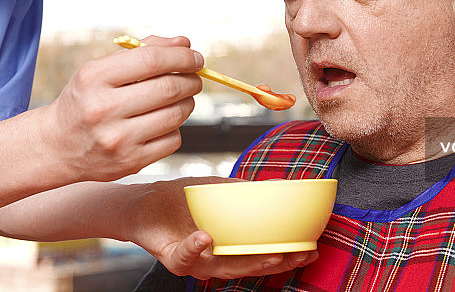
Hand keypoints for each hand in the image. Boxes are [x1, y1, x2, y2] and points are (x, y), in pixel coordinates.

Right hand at [40, 35, 203, 183]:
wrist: (57, 146)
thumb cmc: (86, 100)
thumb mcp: (101, 70)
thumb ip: (142, 52)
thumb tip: (184, 44)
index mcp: (93, 78)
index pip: (151, 59)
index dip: (181, 56)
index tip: (195, 57)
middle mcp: (102, 109)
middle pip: (168, 87)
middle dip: (191, 80)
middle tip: (194, 78)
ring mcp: (116, 139)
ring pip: (176, 114)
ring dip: (187, 102)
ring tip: (179, 98)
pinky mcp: (130, 162)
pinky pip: (173, 140)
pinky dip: (175, 128)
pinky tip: (161, 123)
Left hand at [122, 178, 318, 279]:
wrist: (143, 200)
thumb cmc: (180, 198)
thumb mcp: (214, 190)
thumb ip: (239, 191)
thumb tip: (271, 186)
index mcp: (228, 245)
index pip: (261, 254)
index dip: (286, 254)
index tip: (311, 249)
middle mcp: (215, 258)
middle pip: (250, 266)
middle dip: (277, 263)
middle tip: (300, 255)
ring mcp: (195, 261)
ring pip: (224, 268)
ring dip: (248, 263)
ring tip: (272, 255)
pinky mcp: (173, 258)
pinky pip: (186, 257)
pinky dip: (196, 248)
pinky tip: (208, 237)